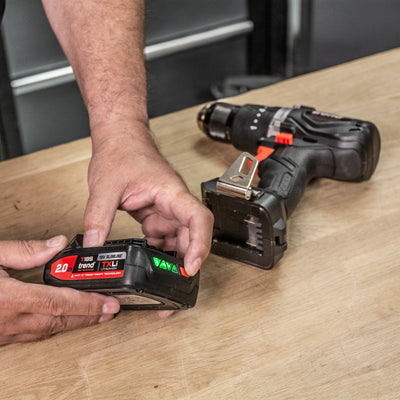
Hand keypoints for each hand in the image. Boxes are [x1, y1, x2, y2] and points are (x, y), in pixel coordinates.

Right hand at [0, 236, 119, 344]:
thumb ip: (26, 251)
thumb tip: (57, 245)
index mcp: (8, 298)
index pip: (59, 302)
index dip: (88, 303)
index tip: (109, 302)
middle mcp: (7, 321)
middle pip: (59, 320)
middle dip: (89, 315)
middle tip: (112, 310)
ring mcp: (3, 333)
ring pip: (47, 331)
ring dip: (73, 323)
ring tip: (95, 315)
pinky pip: (32, 335)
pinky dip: (53, 327)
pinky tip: (64, 321)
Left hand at [83, 120, 212, 281]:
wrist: (120, 139)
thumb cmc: (122, 151)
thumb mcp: (105, 187)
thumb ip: (97, 218)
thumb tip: (94, 246)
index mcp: (171, 192)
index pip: (199, 219)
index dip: (201, 245)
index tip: (192, 266)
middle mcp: (174, 202)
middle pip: (193, 235)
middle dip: (186, 260)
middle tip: (171, 284)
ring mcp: (167, 208)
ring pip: (179, 238)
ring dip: (171, 257)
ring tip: (156, 275)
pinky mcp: (157, 212)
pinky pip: (164, 236)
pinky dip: (157, 249)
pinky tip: (146, 257)